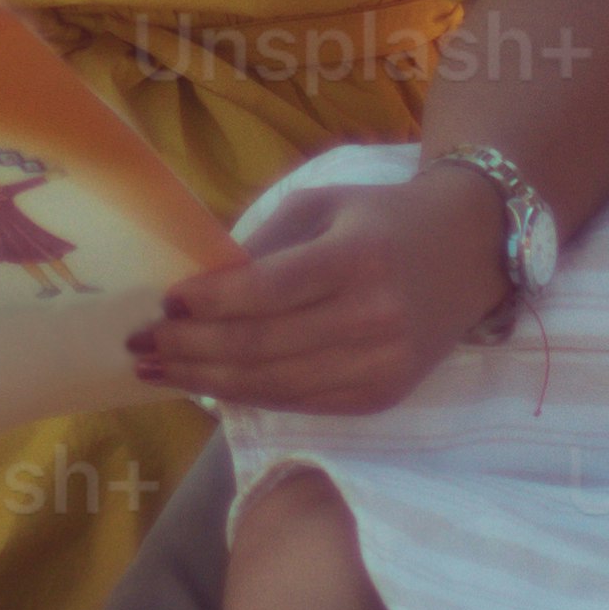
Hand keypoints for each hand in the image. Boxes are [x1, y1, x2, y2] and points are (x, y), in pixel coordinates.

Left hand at [127, 167, 512, 419]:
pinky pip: (300, 402)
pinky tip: (209, 382)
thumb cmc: (381, 219)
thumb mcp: (321, 207)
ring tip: (159, 370)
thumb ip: (261, 249)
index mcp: (359, 259)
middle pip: (263, 348)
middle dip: (191, 350)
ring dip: (207, 381)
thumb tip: (193, 290)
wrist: (469, 251)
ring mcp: (382, 366)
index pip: (268, 292)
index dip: (208, 303)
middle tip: (140, 346)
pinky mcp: (382, 396)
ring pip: (275, 386)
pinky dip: (248, 395)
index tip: (162, 303)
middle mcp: (376, 319)